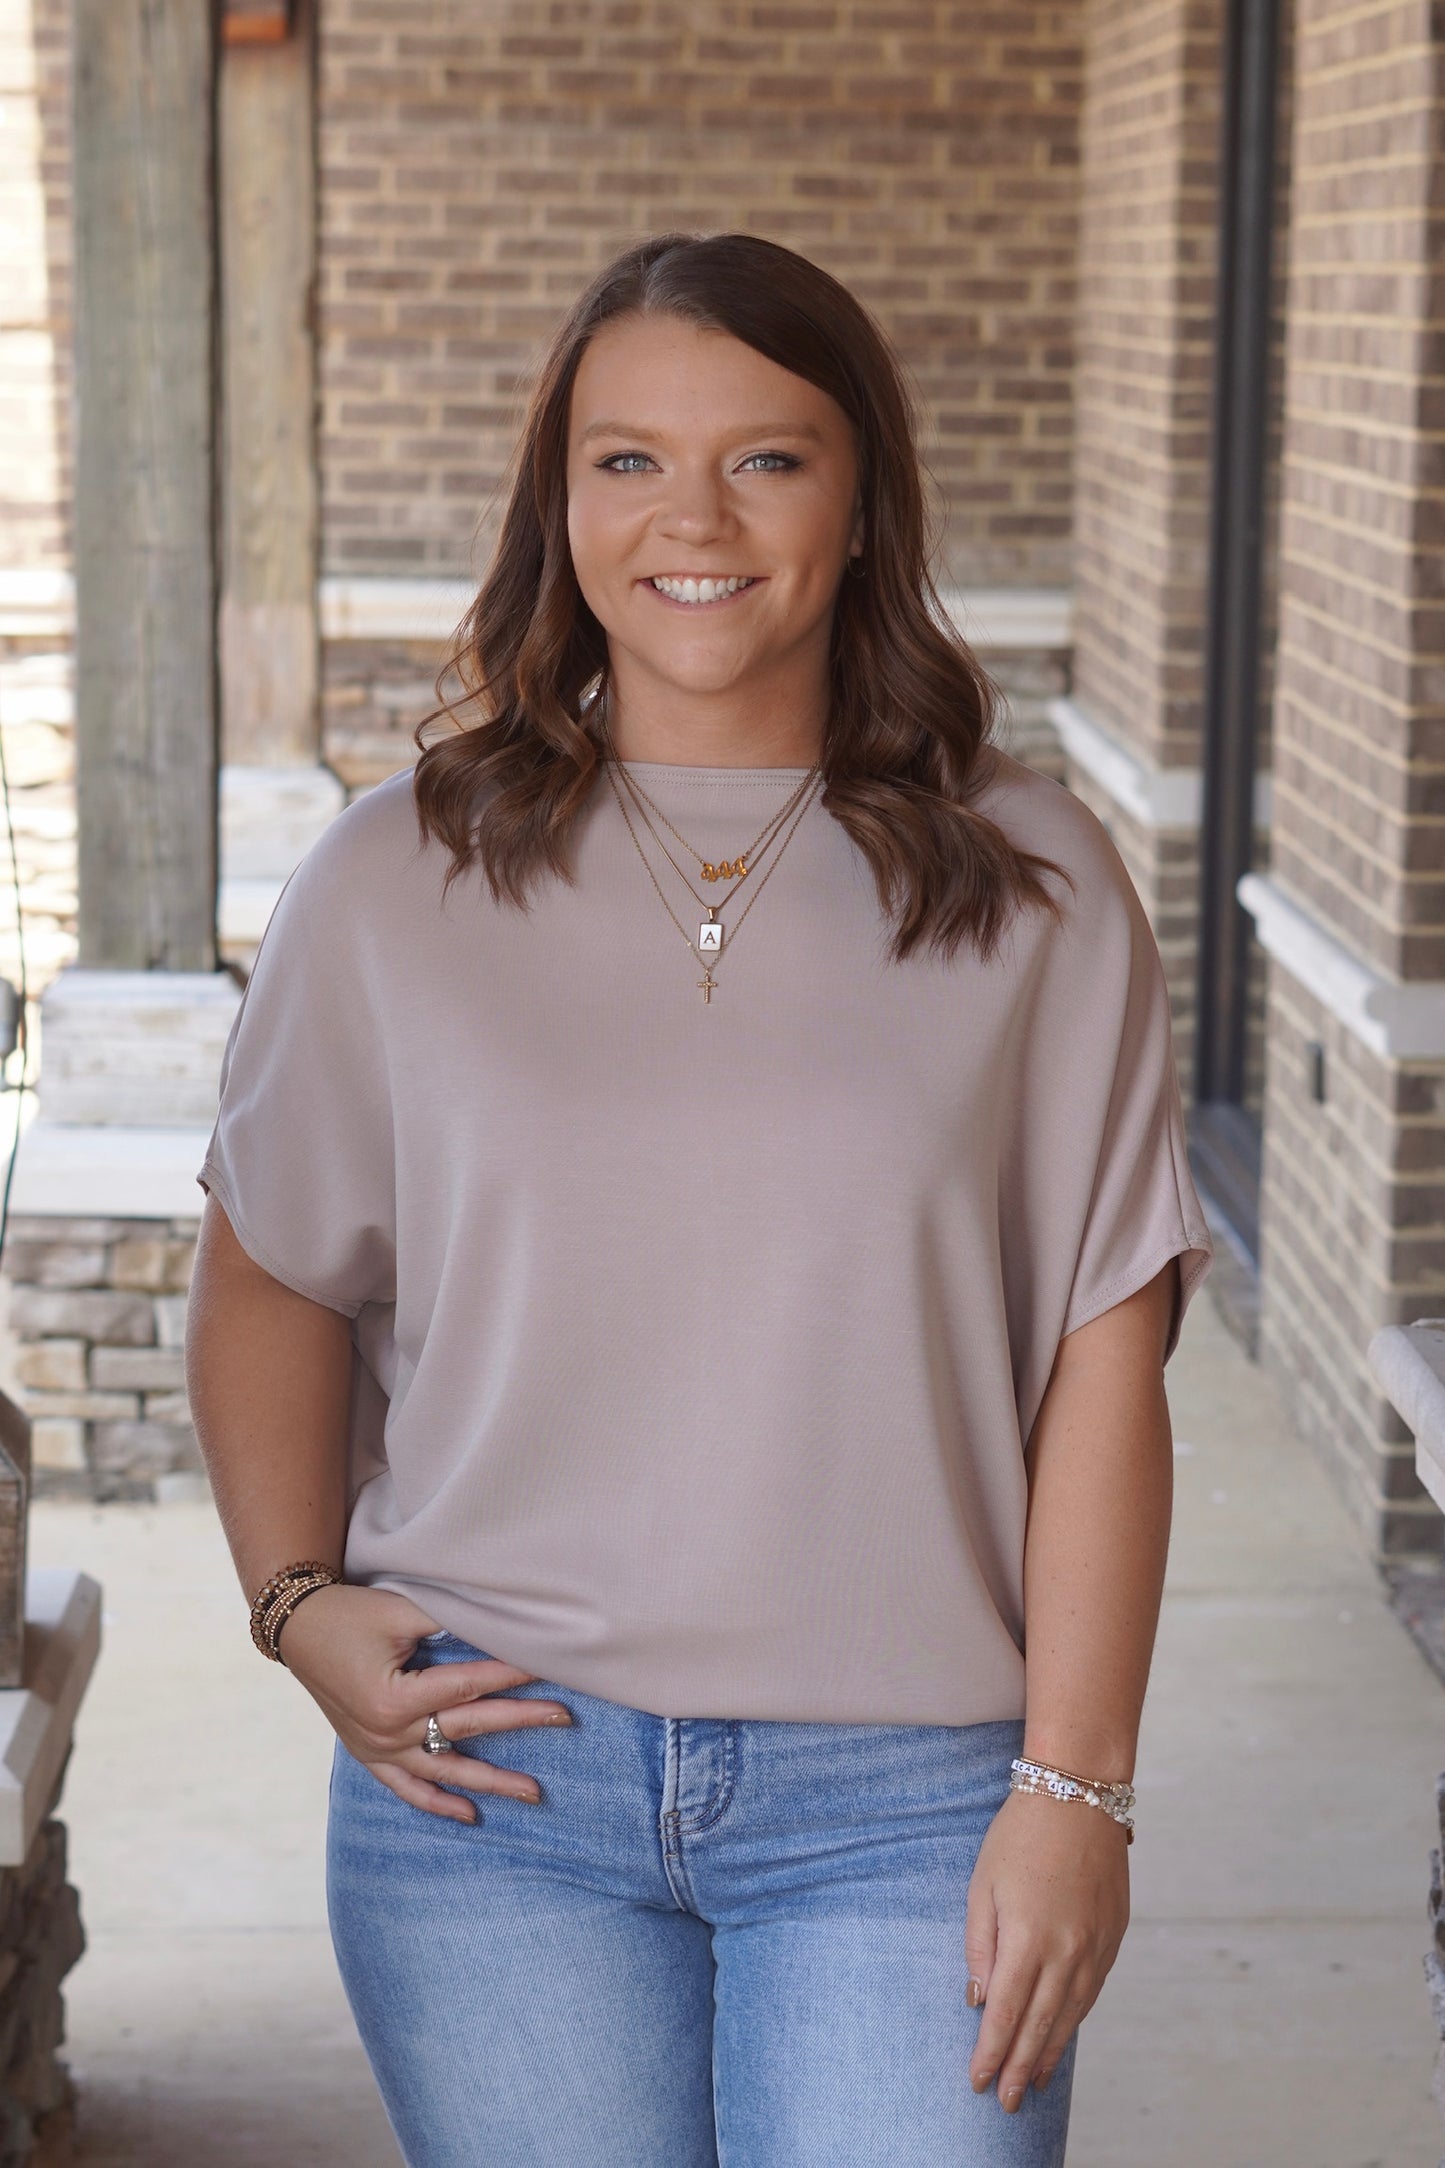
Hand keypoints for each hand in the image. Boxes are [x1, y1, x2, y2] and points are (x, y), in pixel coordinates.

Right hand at [275, 1583, 573, 1822]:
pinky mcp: (369, 1753)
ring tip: (534, 1792)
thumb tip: (503, 1624)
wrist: (297, 1627)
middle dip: (520, 1721)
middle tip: (564, 1717)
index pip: (470, 1686)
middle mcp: (388, 1732)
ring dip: (490, 1781)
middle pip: (467, 1728)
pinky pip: (407, 1788)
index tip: (550, 1667)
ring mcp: (377, 1749)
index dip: (513, 1674)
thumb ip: (450, 1621)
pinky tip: (471, 1814)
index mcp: (396, 1697)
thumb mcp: (400, 1610)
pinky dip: (437, 1802)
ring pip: (444, 1771)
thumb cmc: (350, 1612)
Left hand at [964, 1786, 1129, 2110]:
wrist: (1078, 1794)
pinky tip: (1062, 2034)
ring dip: (1050, 2052)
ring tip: (1035, 2081)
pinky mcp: (1114, 1935)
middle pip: (1039, 2025)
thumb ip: (979, 1945)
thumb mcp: (982, 1885)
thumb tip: (978, 1998)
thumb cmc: (1020, 1834)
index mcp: (1027, 1938)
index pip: (1004, 2013)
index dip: (991, 2052)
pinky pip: (1092, 1991)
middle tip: (1007, 2103)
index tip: (979, 2081)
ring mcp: (1095, 1946)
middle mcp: (1066, 1950)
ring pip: (1071, 2016)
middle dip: (1020, 2068)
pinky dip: (1075, 2019)